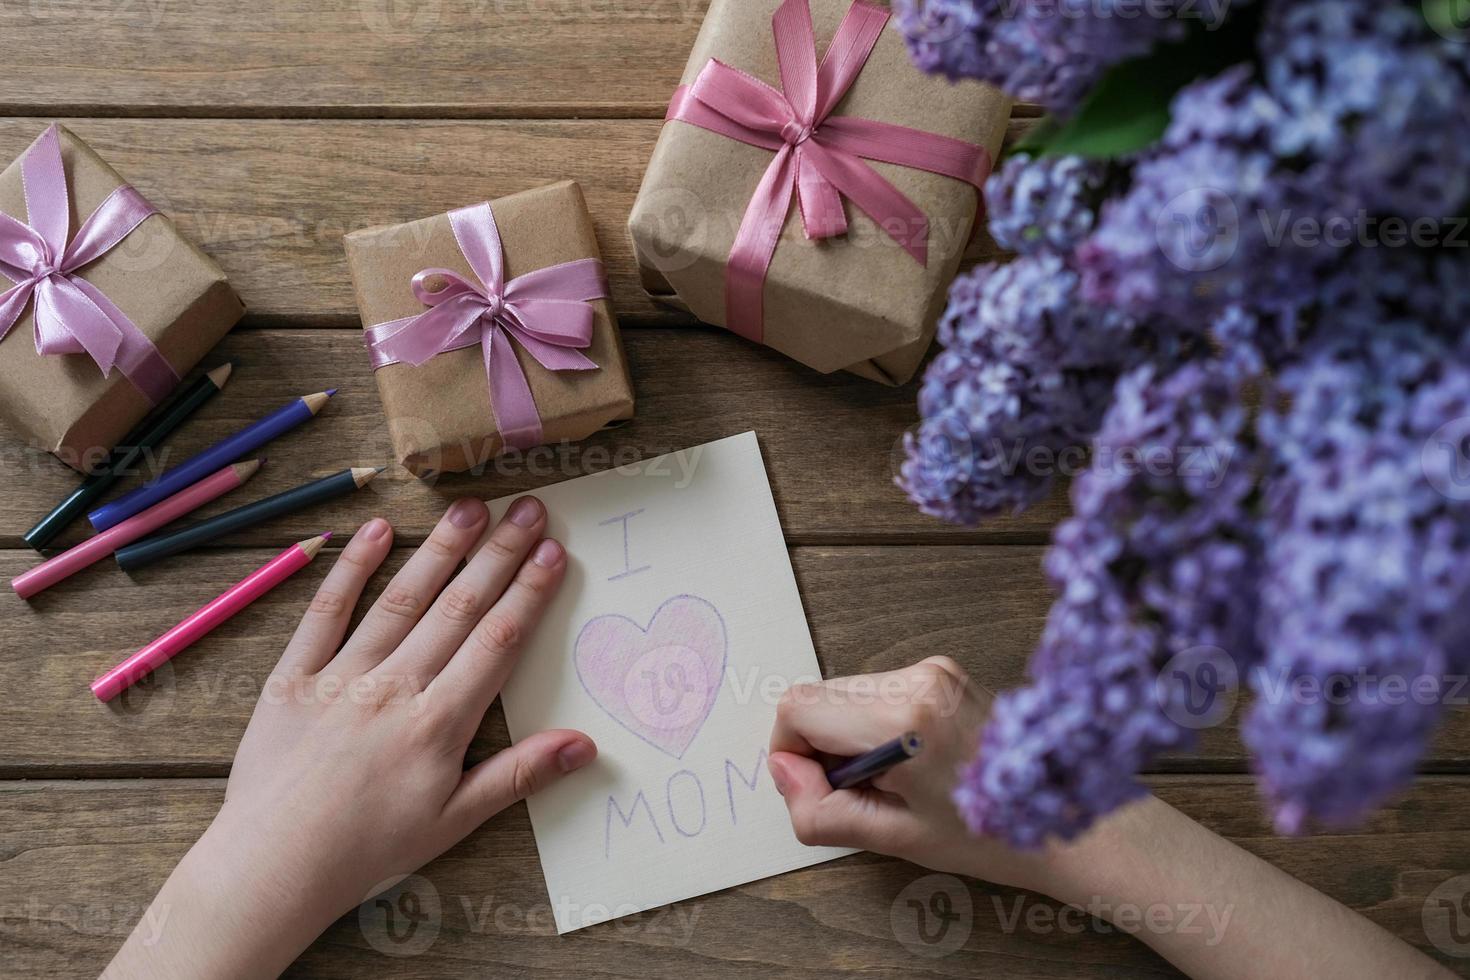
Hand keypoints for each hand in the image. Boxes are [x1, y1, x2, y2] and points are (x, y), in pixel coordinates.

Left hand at [106, 497, 594, 978]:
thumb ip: (519, 775)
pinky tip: (378, 531)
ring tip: (472, 507)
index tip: (553, 551)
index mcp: (439, 722)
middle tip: (530, 509)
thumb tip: (584, 745)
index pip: (497, 640)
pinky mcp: (294, 676)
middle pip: (459, 607)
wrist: (273, 866)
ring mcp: (343, 675)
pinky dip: (352, 569)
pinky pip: (326, 612)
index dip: (529, 592)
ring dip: (441, 549)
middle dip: (499, 554)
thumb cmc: (368, 850)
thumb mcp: (455, 821)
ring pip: (402, 599)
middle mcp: (396, 686)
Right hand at [766, 656, 1052, 892]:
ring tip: (889, 780)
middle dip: (817, 746)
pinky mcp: (939, 672)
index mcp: (904, 718)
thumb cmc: (989, 834)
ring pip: (841, 694)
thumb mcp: (892, 840)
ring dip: (844, 737)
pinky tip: (906, 760)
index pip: (798, 708)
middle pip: (816, 696)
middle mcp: (916, 679)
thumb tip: (785, 772)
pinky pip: (873, 692)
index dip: (789, 752)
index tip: (818, 789)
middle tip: (859, 791)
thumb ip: (821, 810)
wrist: (1063, 816)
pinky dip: (871, 726)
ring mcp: (930, 669)